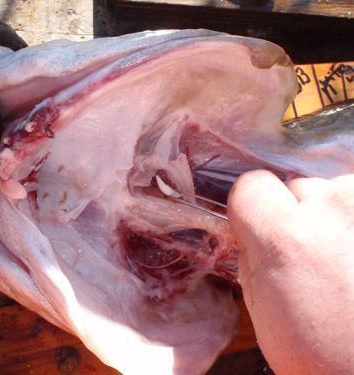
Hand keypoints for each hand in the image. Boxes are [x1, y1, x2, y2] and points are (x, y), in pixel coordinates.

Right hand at [228, 170, 353, 374]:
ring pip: (336, 190)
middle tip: (311, 256)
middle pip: (297, 185)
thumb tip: (249, 228)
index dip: (251, 209)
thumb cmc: (326, 353)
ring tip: (346, 257)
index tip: (261, 229)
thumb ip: (250, 253)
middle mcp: (335, 209)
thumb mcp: (261, 307)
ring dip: (335, 215)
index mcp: (287, 238)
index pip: (251, 183)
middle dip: (298, 214)